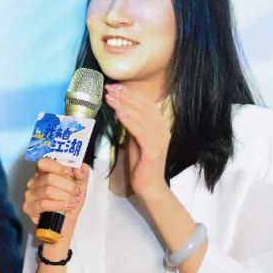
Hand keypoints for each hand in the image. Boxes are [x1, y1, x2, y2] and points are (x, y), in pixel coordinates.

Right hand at [23, 158, 89, 237]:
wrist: (66, 225)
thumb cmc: (69, 203)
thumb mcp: (80, 186)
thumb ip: (82, 173)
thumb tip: (79, 168)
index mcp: (44, 172)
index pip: (44, 162)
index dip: (58, 167)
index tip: (71, 174)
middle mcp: (34, 181)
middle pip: (49, 178)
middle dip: (68, 186)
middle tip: (75, 193)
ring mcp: (29, 194)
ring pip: (48, 190)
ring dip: (65, 196)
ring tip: (72, 201)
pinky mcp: (28, 208)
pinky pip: (44, 204)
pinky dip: (59, 205)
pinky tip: (67, 207)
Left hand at [105, 84, 170, 198]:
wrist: (149, 186)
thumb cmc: (141, 163)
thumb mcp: (134, 139)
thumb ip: (131, 124)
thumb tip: (120, 108)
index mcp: (160, 124)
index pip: (145, 102)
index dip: (130, 93)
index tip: (115, 86)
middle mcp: (163, 129)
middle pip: (143, 106)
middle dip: (125, 95)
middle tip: (110, 88)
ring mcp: (160, 138)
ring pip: (141, 116)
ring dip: (124, 104)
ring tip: (110, 97)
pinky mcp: (154, 149)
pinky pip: (140, 130)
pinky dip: (128, 120)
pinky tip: (118, 113)